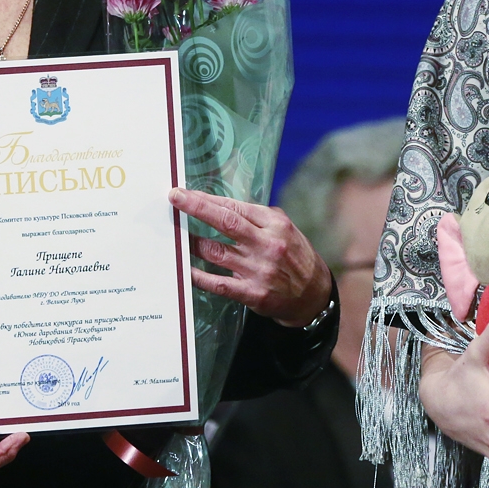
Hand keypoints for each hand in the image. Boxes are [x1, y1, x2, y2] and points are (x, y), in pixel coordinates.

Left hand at [170, 188, 332, 326]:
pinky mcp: (253, 293)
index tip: (186, 193)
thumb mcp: (285, 229)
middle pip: (226, 222)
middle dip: (197, 208)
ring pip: (216, 252)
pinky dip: (198, 276)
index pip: (235, 207)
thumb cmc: (295, 256)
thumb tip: (223, 206)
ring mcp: (260, 270)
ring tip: (176, 238)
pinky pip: (218, 283)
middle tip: (175, 198)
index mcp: (276, 224)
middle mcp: (268, 244)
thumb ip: (258, 217)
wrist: (313, 294)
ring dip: (192, 244)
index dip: (208, 199)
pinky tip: (185, 270)